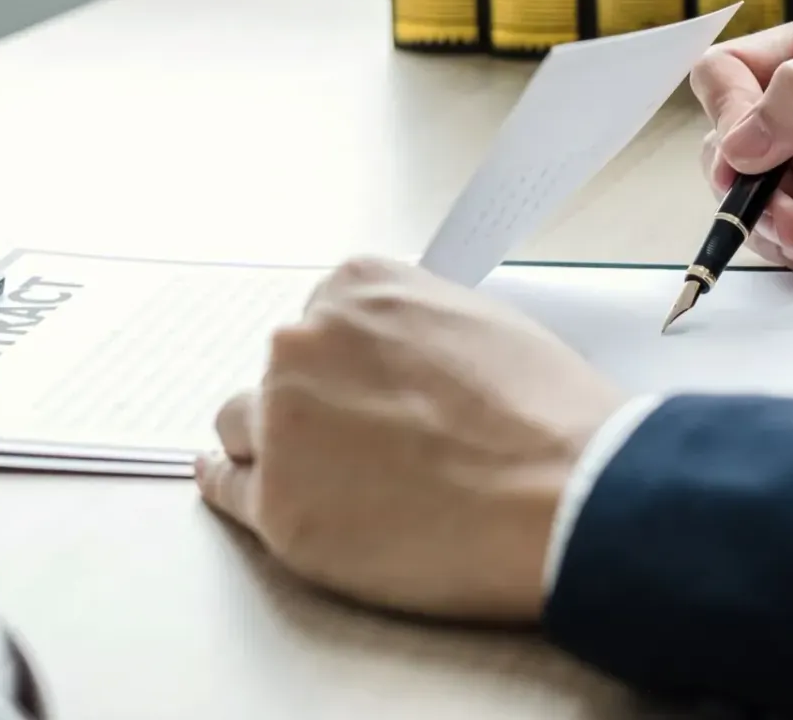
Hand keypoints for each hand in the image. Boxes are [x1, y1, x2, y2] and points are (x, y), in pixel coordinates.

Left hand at [195, 257, 624, 623]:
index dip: (347, 362)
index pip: (323, 317)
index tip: (365, 389)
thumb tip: (393, 360)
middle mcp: (304, 342)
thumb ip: (413, 327)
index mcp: (357, 287)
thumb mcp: (482, 320)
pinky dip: (230, 484)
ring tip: (327, 476)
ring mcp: (283, 424)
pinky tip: (229, 480)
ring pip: (245, 424)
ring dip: (276, 443)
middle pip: (282, 369)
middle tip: (369, 442)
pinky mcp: (277, 505)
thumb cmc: (546, 412)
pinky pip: (228, 487)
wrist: (564, 494)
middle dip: (313, 400)